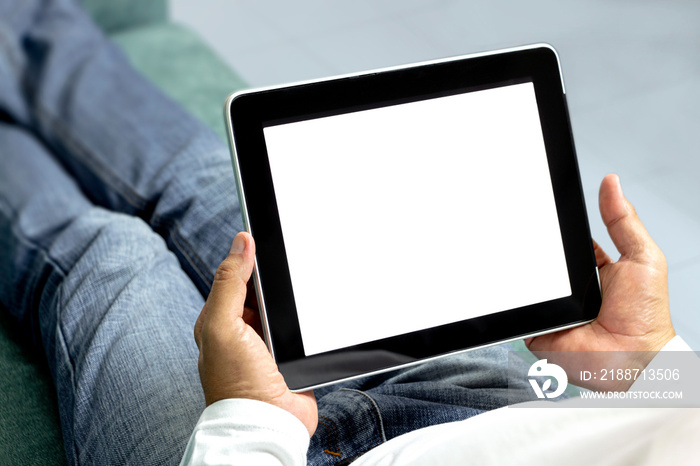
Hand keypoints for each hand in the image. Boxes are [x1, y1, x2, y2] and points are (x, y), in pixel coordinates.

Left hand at [194, 232, 317, 435]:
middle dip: (277, 279)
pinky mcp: (291, 354)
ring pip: (285, 306)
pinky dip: (308, 321)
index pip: (236, 276)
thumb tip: (241, 242)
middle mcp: (243, 329)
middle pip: (264, 289)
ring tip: (303, 292)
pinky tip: (313, 315)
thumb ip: (230, 283)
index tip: (267, 234)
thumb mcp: (223, 326)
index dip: (250, 255)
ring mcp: (268, 343)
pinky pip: (302, 327)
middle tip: (292, 264)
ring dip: (294, 301)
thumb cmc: (237, 383)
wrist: (270, 425)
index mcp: (220, 319)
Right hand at [526, 174, 675, 389]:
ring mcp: (554, 309)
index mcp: (594, 270)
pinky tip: (524, 293)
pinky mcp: (538, 329)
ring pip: (529, 285)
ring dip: (527, 277)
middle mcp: (572, 290)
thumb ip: (624, 221)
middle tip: (530, 239)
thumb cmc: (645, 317)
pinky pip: (519, 311)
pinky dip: (517, 303)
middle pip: (544, 262)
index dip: (556, 229)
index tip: (542, 209)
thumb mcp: (642, 258)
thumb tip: (611, 183)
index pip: (568, 244)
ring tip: (532, 271)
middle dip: (535, 251)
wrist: (632, 360)